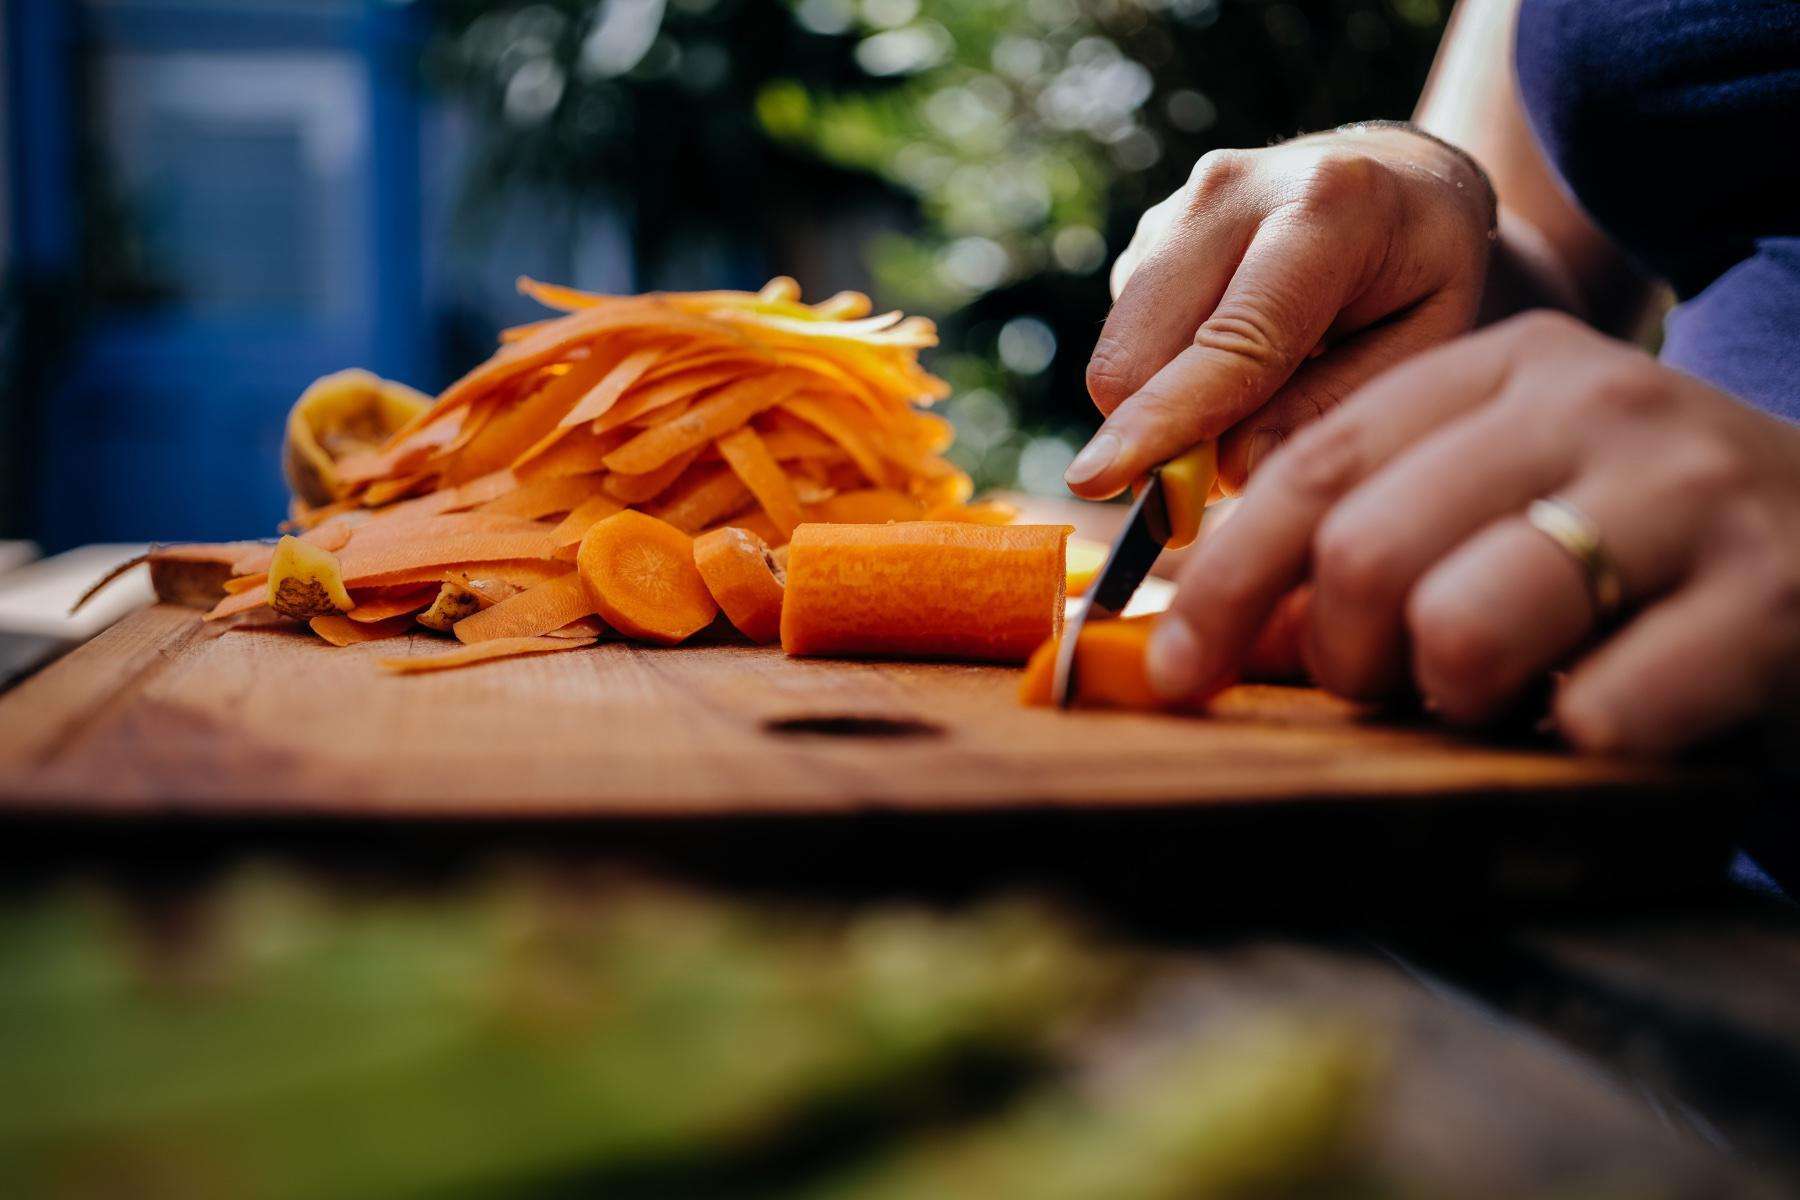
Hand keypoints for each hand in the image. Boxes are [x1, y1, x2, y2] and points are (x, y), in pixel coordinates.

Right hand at [1069, 125, 1495, 498]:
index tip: (1099, 480)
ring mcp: (1174, 207)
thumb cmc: (1425, 274)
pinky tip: (1233, 354)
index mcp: (1325, 209)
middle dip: (1158, 436)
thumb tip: (1227, 471)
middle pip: (1138, 352)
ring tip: (1259, 394)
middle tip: (1226, 475)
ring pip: (1121, 355)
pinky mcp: (1145, 234)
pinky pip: (1128, 341)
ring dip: (1167, 408)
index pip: (1230, 339)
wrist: (1400, 179)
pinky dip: (1165, 376)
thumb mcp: (1426, 345)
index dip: (1165, 419)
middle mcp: (1228, 192)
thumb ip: (1334, 408)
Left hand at [1148, 312, 1799, 755]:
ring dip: (1451, 701)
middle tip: (1393, 689)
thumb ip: (1371, 543)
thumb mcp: (1508, 498)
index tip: (1173, 670)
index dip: (1221, 581)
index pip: (1312, 466)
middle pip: (1363, 551)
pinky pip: (1597, 711)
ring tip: (1504, 698)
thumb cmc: (1646, 540)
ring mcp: (1686, 493)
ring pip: (1462, 626)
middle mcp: (1592, 405)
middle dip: (1343, 657)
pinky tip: (1605, 718)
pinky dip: (1571, 742)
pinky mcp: (1771, 597)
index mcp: (1506, 369)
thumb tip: (1205, 635)